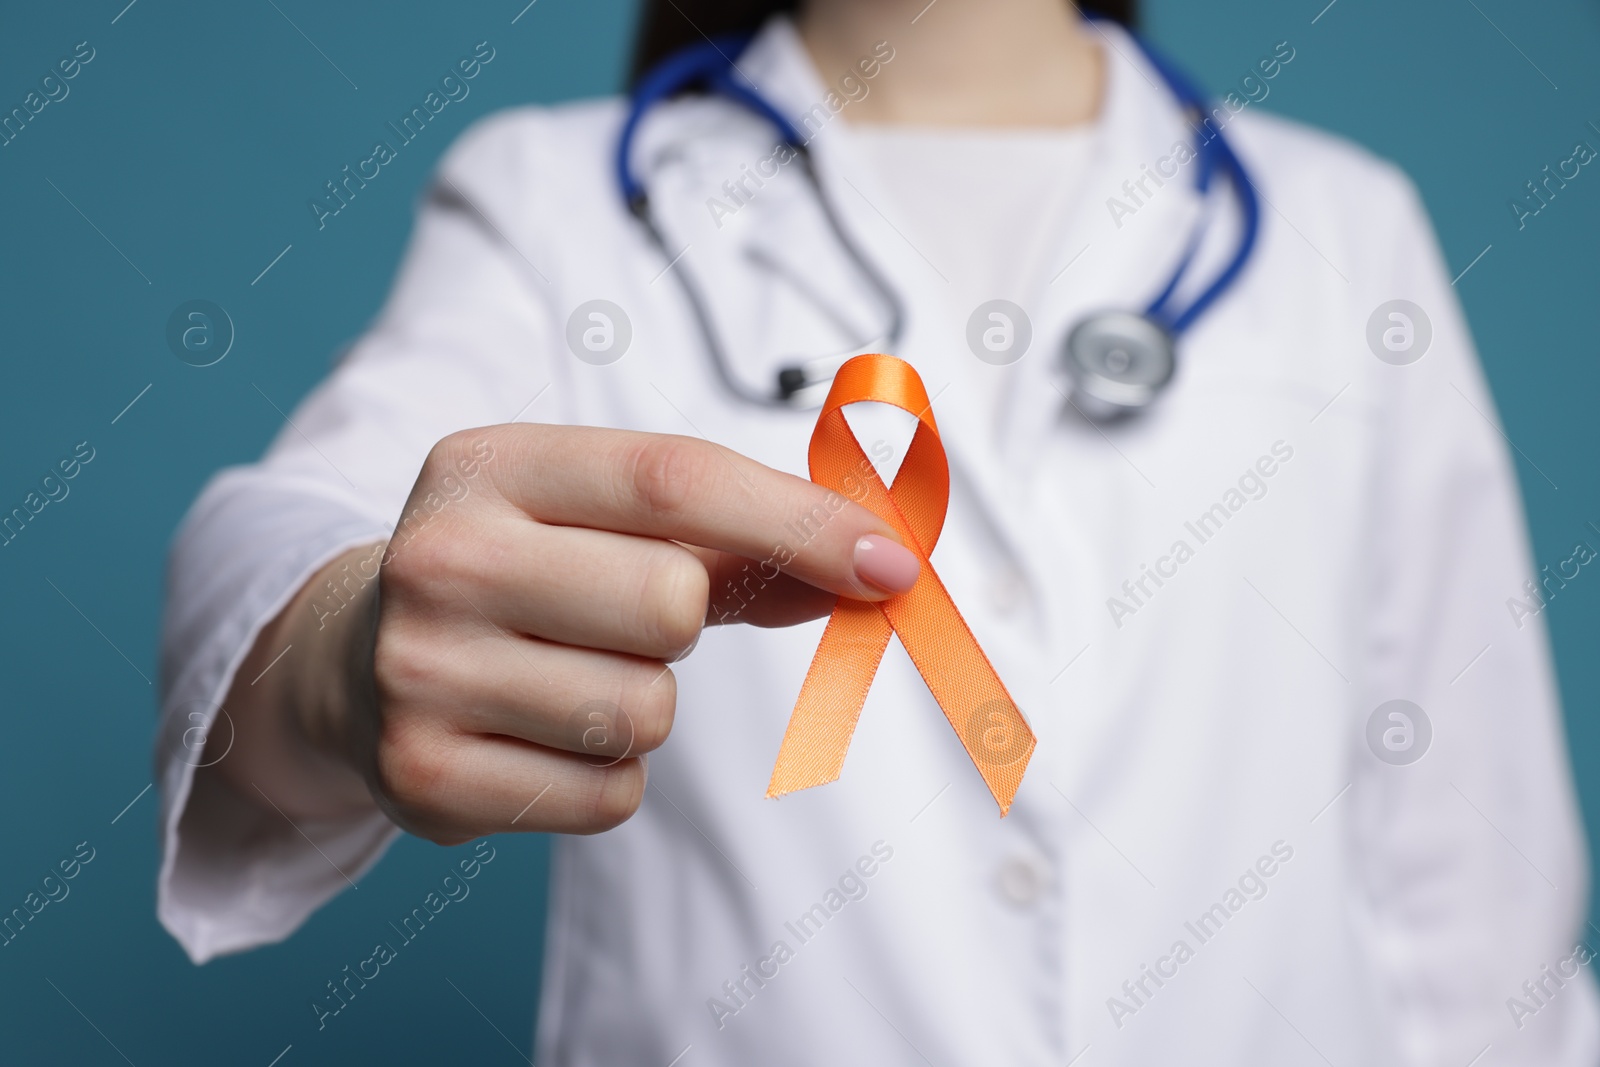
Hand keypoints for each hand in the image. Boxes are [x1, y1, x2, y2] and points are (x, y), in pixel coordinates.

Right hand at [336, 425, 919, 843]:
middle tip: (619, 618)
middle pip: (671, 604)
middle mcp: (441, 557)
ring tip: (565, 676)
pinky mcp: (424, 775)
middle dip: (682, 623)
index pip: (674, 479)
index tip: (892, 565)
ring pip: (646, 712)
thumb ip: (737, 538)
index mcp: (491, 465)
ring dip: (643, 705)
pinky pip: (609, 795)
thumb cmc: (520, 573)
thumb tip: (877, 569)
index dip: (799, 522)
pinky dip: (606, 776)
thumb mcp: (598, 521)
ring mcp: (420, 671)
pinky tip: (537, 735)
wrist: (352, 658)